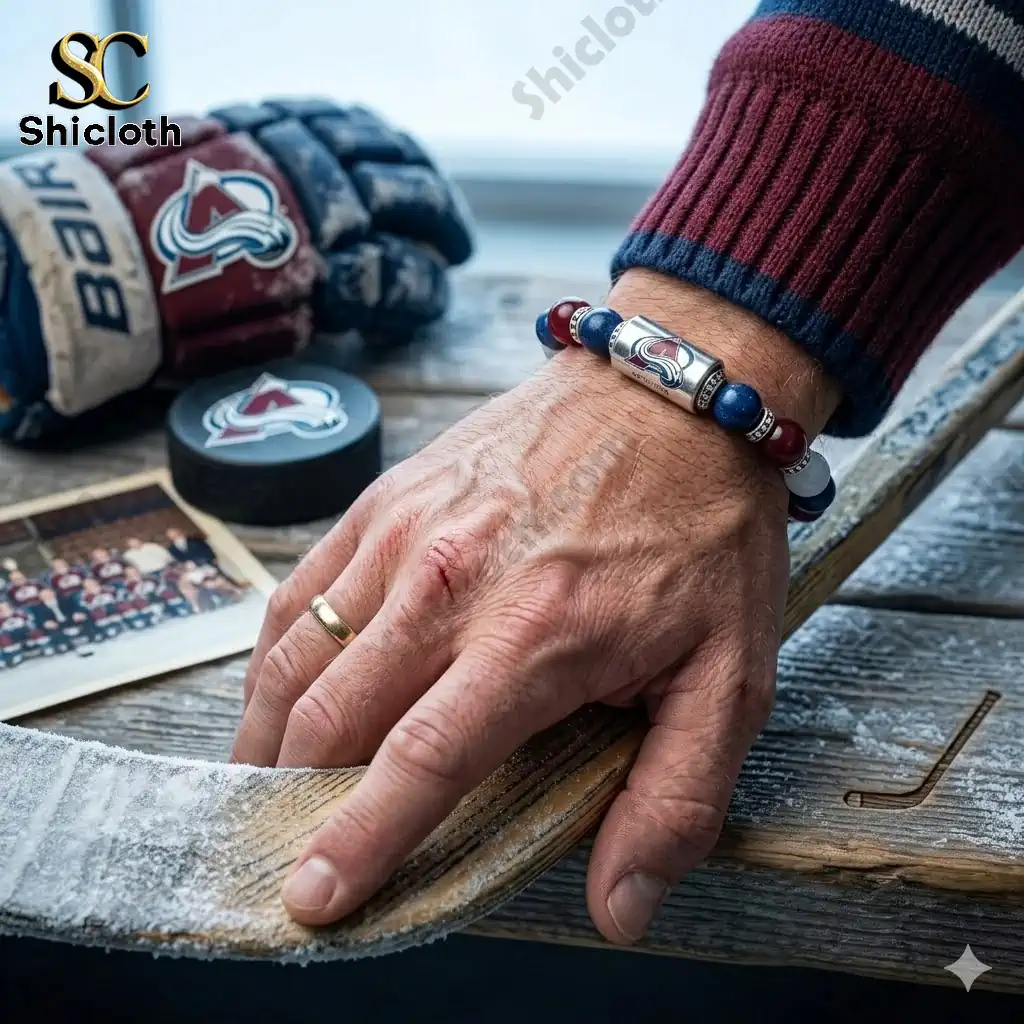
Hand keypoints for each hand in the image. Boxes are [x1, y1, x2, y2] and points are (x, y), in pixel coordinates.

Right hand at [231, 269, 839, 942]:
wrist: (671, 394)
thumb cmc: (702, 528)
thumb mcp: (729, 672)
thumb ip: (674, 796)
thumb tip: (619, 908)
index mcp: (533, 638)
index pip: (419, 761)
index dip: (357, 841)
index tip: (311, 898)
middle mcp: (449, 583)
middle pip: (331, 714)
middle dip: (290, 797)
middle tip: (279, 848)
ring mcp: (407, 531)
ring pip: (296, 652)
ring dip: (269, 730)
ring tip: (262, 781)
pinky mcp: (389, 497)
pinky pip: (301, 586)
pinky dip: (277, 651)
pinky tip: (281, 686)